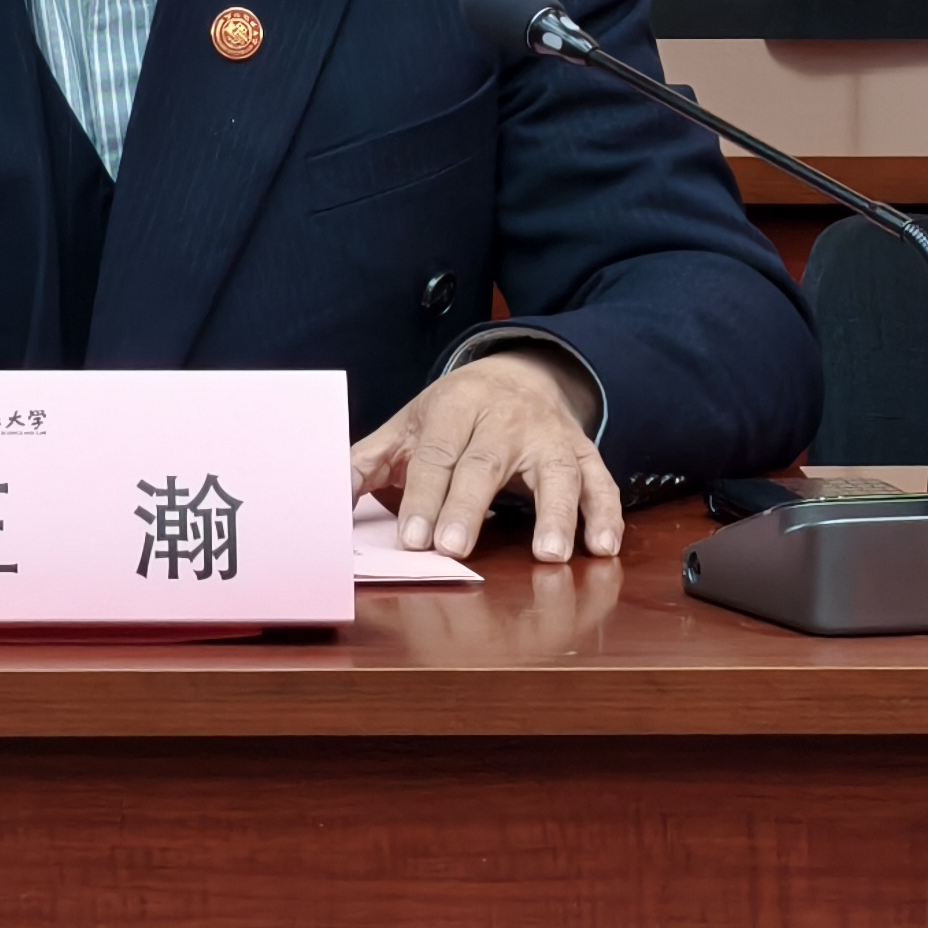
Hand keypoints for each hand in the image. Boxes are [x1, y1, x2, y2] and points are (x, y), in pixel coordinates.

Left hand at [350, 349, 619, 564]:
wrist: (519, 373)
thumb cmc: (454, 414)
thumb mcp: (408, 427)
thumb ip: (367, 462)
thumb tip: (322, 500)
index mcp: (456, 407)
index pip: (438, 454)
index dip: (424, 496)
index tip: (413, 538)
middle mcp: (506, 418)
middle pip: (486, 463)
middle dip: (469, 506)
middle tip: (454, 548)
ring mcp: (550, 435)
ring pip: (556, 471)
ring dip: (556, 513)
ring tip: (550, 554)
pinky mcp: (583, 452)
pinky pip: (600, 482)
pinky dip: (605, 513)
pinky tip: (602, 547)